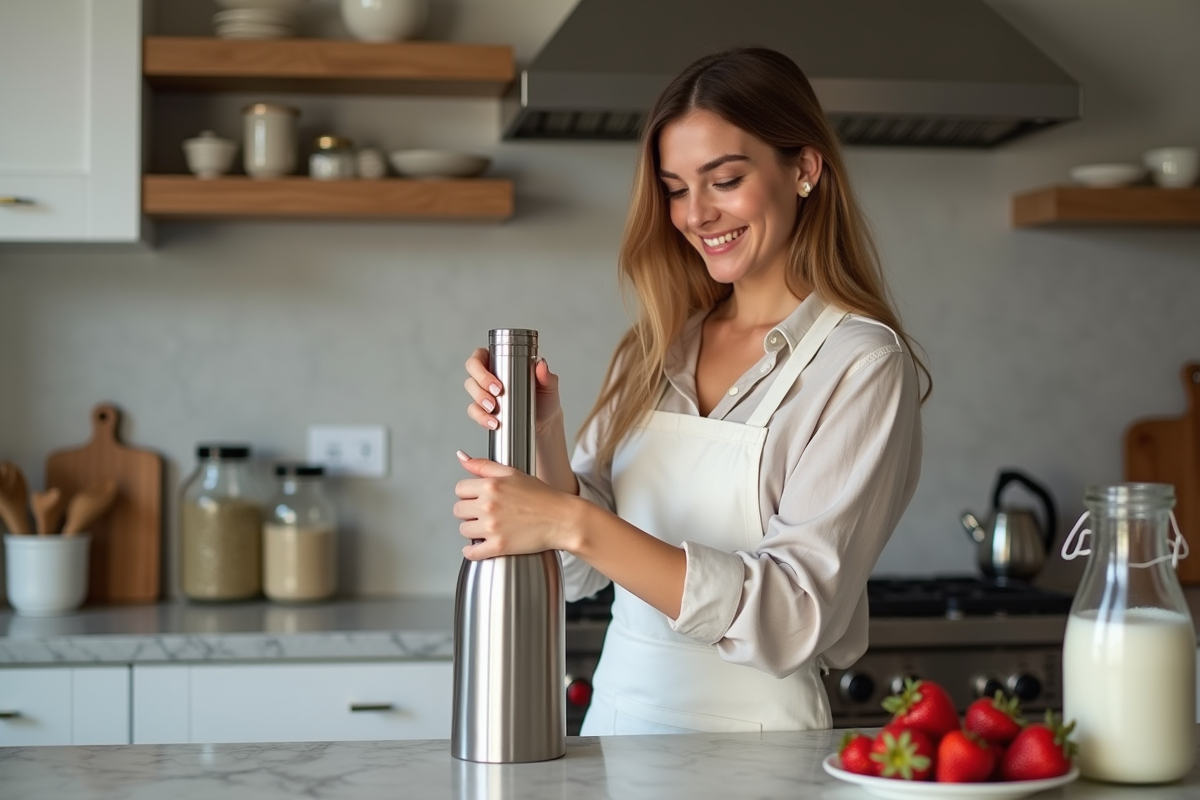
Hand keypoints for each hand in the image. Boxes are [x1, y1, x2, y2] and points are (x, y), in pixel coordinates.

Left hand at [453, 451, 580, 559]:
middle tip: (484, 513)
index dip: (468, 493)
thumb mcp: (513, 473)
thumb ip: (484, 466)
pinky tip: (481, 546)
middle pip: (459, 510)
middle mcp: (488, 506)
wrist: (561, 519)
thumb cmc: (542, 497)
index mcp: (491, 486)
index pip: (460, 489)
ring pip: (463, 530)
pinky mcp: (498, 547)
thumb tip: (462, 458)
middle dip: (469, 511)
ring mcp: (492, 528)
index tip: (476, 498)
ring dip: (473, 530)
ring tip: (487, 527)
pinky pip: (471, 552)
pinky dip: (472, 551)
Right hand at [464, 349, 562, 433]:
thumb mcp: (549, 386)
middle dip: (480, 383)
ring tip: (493, 408)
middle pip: (472, 372)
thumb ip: (546, 375)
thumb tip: (541, 365)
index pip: (480, 356)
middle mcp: (489, 374)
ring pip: (471, 390)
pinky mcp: (483, 409)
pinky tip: (492, 422)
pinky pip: (474, 411)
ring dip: (479, 399)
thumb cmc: (544, 398)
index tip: (497, 382)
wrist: (544, 422)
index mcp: (502, 361)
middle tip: (496, 393)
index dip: (481, 366)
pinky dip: (481, 417)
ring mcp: (484, 392)